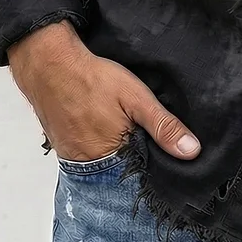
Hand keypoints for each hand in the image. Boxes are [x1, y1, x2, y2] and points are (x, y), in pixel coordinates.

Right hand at [7, 20, 200, 162]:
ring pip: (102, 169)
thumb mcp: (136, 97)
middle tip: (141, 140)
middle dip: (135, 163)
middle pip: (121, 175)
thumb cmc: (92, 78)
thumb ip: (163, 125)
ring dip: (116, 158)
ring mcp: (73, 160)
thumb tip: (192, 151)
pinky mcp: (63, 149)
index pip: (141, 176)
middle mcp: (89, 167)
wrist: (49, 65)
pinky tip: (104, 133)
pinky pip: (86, 160)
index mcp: (113, 157)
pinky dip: (98, 151)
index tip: (164, 157)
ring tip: (124, 135)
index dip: (154, 166)